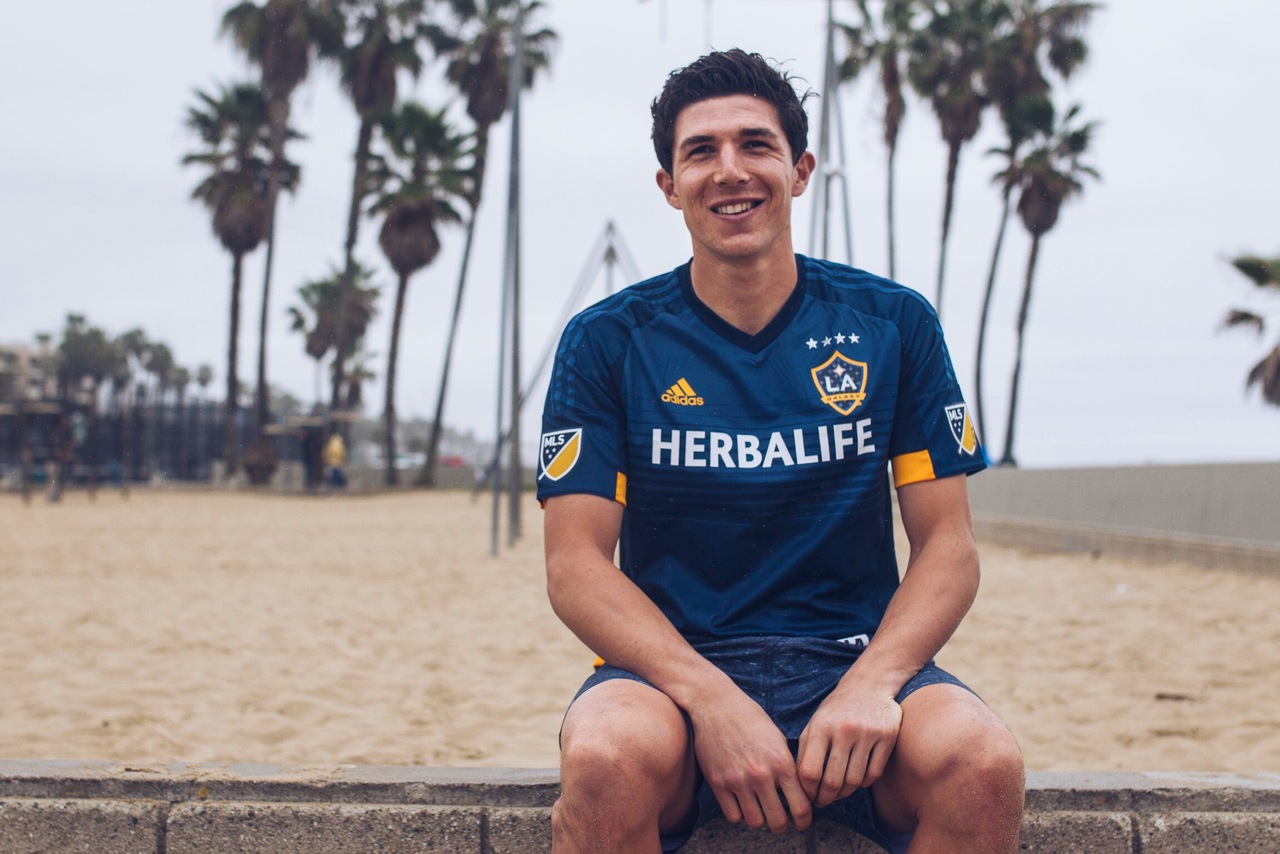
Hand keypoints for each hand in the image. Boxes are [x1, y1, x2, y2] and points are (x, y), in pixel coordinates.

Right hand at [689, 689, 813, 833]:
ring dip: (760, 819)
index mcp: (781, 762)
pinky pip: (733, 816)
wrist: (716, 704)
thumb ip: (788, 766)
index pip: (800, 807)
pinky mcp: (718, 783)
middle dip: (783, 825)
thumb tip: (800, 792)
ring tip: (761, 809)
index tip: (802, 822)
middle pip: (778, 822)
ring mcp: (737, 780)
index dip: (804, 820)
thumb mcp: (778, 738)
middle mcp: (760, 774)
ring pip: (755, 822)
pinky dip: (740, 814)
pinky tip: (743, 803)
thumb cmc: (750, 718)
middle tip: (781, 821)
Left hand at [795, 681, 901, 806]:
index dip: (808, 791)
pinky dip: (864, 783)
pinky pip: (874, 774)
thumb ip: (806, 751)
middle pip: (833, 781)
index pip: (809, 771)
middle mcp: (844, 730)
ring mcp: (867, 733)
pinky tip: (857, 780)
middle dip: (826, 798)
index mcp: (821, 727)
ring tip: (839, 793)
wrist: (869, 684)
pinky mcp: (887, 737)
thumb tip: (801, 786)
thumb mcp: (815, 723)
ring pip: (855, 780)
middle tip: (824, 801)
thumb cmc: (836, 710)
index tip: (809, 796)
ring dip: (845, 793)